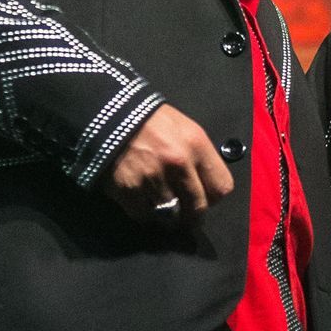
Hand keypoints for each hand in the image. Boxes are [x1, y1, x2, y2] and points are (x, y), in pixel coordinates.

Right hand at [107, 104, 235, 222]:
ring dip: (167, 215)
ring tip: (161, 205)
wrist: (109, 114)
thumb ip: (199, 157)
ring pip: (171, 216)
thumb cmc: (150, 121)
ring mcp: (153, 178)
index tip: (205, 198)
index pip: (221, 187)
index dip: (213, 197)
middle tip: (186, 215)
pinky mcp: (129, 190)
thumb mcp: (184, 128)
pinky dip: (144, 213)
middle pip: (197, 208)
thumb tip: (207, 186)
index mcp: (196, 145)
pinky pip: (145, 216)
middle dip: (193, 216)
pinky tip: (141, 200)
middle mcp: (178, 163)